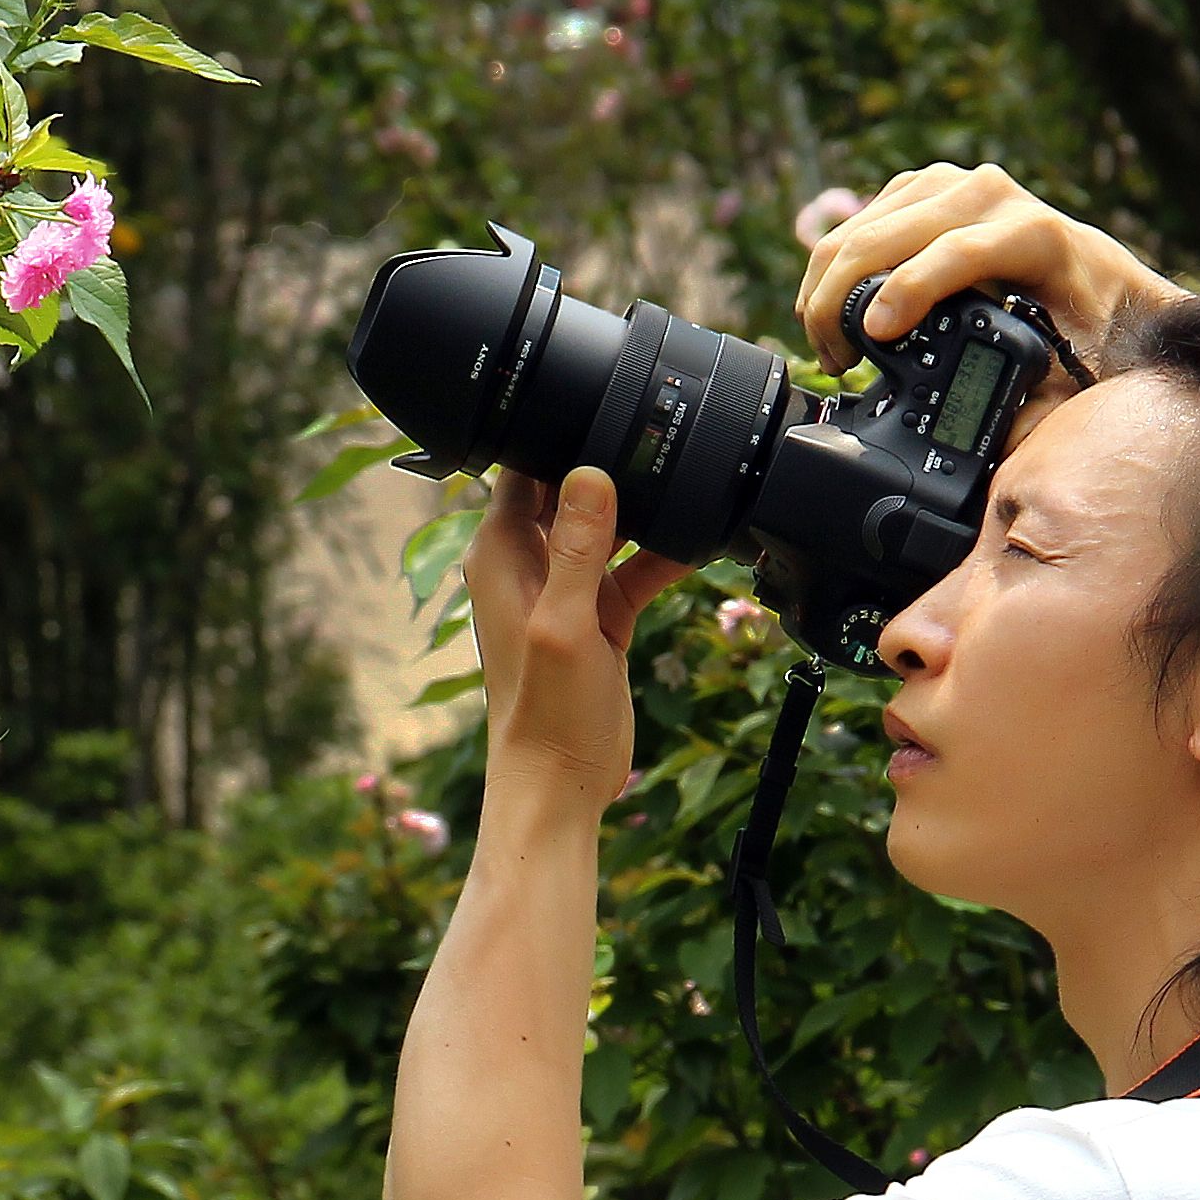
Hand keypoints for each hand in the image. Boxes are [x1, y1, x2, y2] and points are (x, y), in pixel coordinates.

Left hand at [462, 465, 692, 810]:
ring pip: (607, 529)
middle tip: (661, 443)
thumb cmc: (545, 714)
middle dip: (609, 470)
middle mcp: (528, 565)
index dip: (559, 441)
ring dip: (642, 513)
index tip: (605, 416)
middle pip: (569, 492)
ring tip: (686, 483)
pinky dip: (660, 557)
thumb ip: (577, 548)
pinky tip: (697, 541)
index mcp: (501, 555)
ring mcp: (565, 591)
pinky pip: (632, 571)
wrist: (560, 783)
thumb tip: (588, 474)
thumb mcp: (566, 623)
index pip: (524, 472)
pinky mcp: (598, 617)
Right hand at [794, 160, 1187, 449]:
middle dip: (843, 300)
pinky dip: (838, 264)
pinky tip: (832, 307)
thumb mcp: (1074, 375)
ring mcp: (955, 186)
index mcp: (1034, 235)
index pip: (958, 252)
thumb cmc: (1091, 328)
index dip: (907, 292)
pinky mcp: (927, 188)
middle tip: (831, 360)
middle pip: (891, 235)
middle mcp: (991, 197)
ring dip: (829, 284)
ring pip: (866, 224)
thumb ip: (1036, 413)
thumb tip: (992, 451)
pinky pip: (866, 219)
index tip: (872, 337)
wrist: (1106, 282)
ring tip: (827, 344)